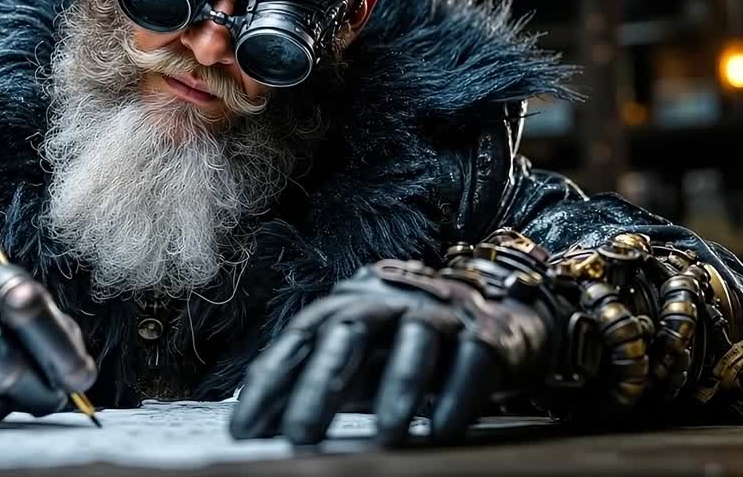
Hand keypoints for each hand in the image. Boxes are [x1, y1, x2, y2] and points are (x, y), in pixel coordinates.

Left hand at [229, 259, 550, 445]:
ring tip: (383, 439)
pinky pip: (472, 360)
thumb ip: (312, 382)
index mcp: (348, 306)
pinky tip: (439, 430)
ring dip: (397, 390)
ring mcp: (440, 314)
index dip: (271, 381)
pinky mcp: (489, 333)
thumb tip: (252, 427)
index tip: (244, 431)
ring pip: (414, 341)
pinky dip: (455, 395)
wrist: (499, 309)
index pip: (300, 337)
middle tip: (299, 437)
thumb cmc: (407, 345)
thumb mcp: (358, 360)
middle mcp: (389, 303)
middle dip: (321, 385)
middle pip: (348, 332)